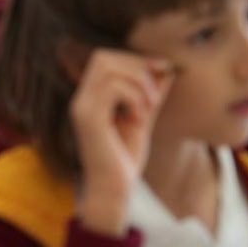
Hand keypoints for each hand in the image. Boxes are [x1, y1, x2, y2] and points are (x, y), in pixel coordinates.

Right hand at [70, 49, 173, 236]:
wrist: (114, 189)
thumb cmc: (125, 158)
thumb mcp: (143, 119)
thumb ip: (151, 95)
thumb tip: (166, 69)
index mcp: (90, 97)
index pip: (105, 59)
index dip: (134, 59)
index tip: (162, 71)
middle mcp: (81, 98)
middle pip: (103, 57)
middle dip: (135, 66)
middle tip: (153, 95)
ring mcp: (81, 107)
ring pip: (107, 68)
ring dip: (137, 83)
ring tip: (148, 107)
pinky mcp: (88, 118)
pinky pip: (113, 88)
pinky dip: (134, 97)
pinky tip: (139, 118)